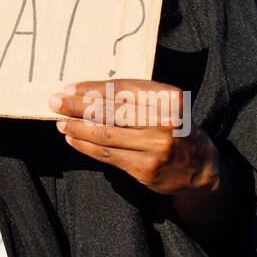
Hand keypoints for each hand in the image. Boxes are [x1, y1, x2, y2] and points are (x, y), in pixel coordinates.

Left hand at [48, 79, 220, 196]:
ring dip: (78, 128)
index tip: (71, 88)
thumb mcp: (165, 105)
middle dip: (78, 106)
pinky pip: (108, 155)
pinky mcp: (146, 169)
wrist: (200, 168)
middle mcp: (164, 122)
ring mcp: (155, 147)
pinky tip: (73, 140)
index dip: (93, 88)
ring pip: (107, 134)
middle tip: (55, 102)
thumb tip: (87, 91)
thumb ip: (135, 97)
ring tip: (61, 122)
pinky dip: (87, 146)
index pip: (122, 89)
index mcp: (169, 98)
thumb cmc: (175, 128)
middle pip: (112, 111)